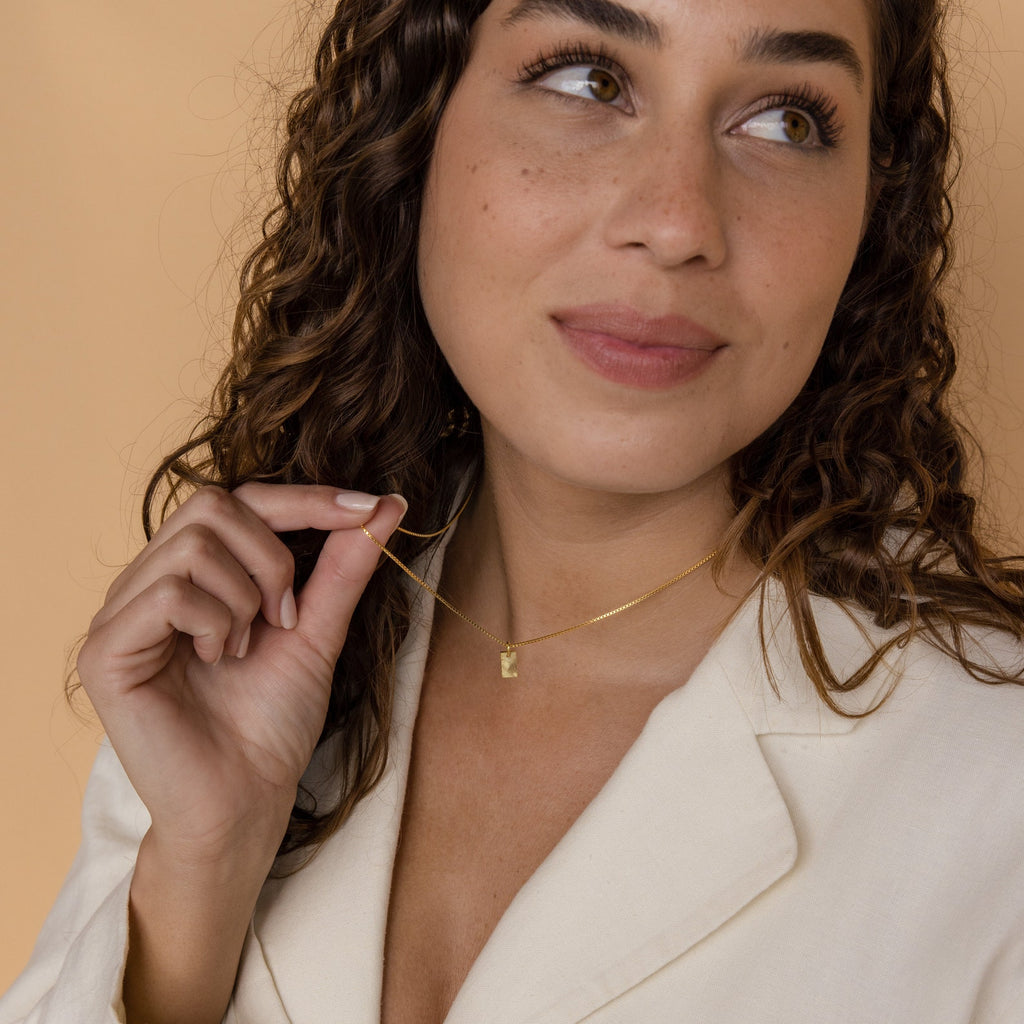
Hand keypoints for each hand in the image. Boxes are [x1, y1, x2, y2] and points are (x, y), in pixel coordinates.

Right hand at [77, 483, 406, 857]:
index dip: (305, 498)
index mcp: (193, 573)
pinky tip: (220, 660)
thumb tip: (386, 502)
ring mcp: (121, 613)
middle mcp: (149, 581)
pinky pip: (168, 593)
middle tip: (287, 618)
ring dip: (246, 598)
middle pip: (213, 504)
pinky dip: (214, 623)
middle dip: (273, 557)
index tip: (368, 508)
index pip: (242, 500)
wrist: (246, 799)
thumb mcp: (318, 628)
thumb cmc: (274, 721)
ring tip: (247, 649)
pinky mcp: (104, 651)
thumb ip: (345, 564)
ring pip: (194, 545)